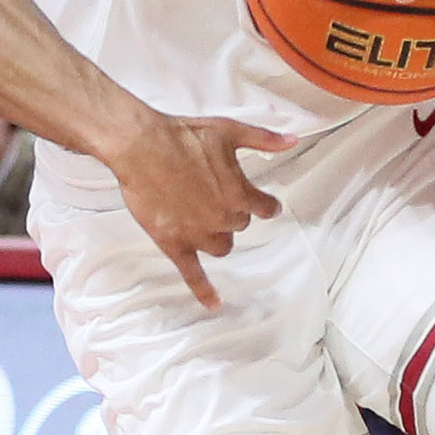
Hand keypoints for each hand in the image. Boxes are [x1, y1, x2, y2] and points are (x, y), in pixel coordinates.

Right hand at [113, 114, 290, 308]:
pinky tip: (214, 304)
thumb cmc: (183, 135)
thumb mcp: (229, 131)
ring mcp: (198, 234)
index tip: (262, 204)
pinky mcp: (174, 243)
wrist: (141, 146)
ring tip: (205, 222)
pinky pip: (193, 274)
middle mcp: (223, 218)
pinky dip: (204, 291)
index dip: (262, 204)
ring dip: (219, 237)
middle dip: (231, 214)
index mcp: (240, 193)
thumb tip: (293, 140)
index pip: (264, 208)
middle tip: (214, 196)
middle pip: (239, 226)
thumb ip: (263, 139)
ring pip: (222, 248)